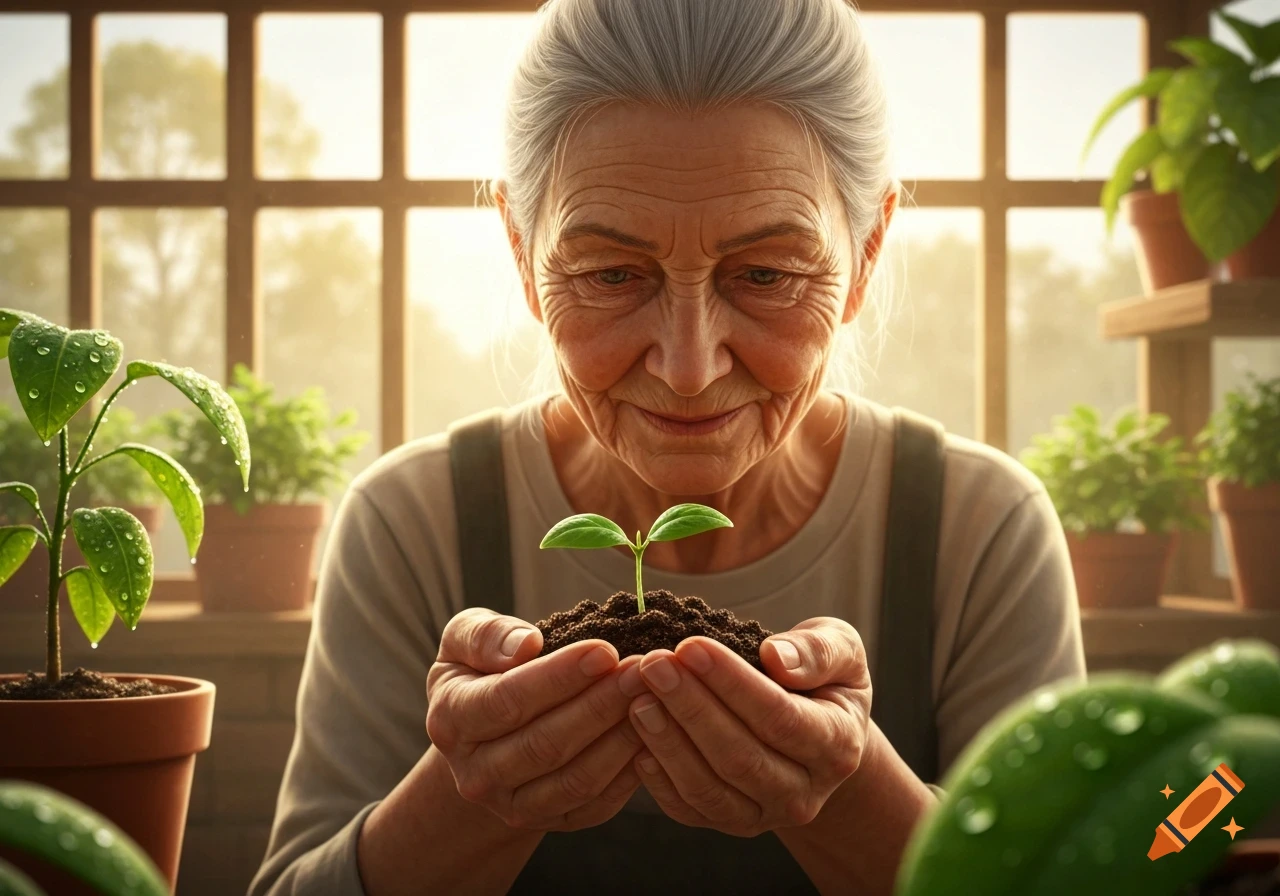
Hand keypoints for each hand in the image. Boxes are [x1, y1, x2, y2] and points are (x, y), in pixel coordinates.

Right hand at [427, 608, 650, 831]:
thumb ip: (485, 634)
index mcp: (450, 720)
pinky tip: (652, 734)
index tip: (604, 650)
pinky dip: (628, 772)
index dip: (559, 677)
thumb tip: (525, 645)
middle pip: (545, 743)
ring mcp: (512, 806)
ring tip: (652, 697)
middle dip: (599, 704)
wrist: (484, 736)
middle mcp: (476, 774)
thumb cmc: (481, 672)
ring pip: (575, 779)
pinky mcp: (551, 822)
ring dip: (620, 738)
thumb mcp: (465, 641)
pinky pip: (595, 804)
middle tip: (641, 671)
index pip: (506, 701)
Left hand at [625, 617, 871, 836]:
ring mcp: (766, 814)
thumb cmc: (823, 680)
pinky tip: (637, 737)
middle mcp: (804, 792)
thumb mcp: (842, 651)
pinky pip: (689, 809)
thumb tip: (776, 657)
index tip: (690, 646)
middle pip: (739, 756)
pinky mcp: (731, 824)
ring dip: (668, 742)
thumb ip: (819, 651)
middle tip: (652, 665)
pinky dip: (659, 778)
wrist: (820, 736)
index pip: (778, 716)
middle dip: (690, 707)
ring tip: (637, 698)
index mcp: (837, 744)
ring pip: (709, 788)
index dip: (731, 682)